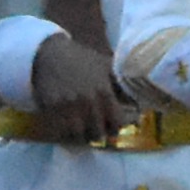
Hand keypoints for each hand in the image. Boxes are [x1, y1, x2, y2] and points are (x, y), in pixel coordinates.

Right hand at [23, 28, 129, 146]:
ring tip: (83, 132)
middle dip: (99, 133)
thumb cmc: (82, 59)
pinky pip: (60, 131)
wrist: (51, 53)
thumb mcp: (105, 65)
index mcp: (103, 91)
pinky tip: (68, 128)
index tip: (114, 127)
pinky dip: (65, 133)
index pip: (117, 122)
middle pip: (98, 133)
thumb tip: (139, 99)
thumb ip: (121, 82)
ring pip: (78, 135)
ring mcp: (68, 107)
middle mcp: (87, 102)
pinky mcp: (51, 109)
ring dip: (81, 136)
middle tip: (99, 131)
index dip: (117, 127)